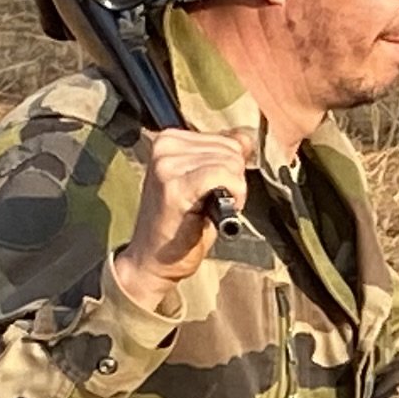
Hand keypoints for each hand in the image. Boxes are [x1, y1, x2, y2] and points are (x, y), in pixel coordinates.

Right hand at [109, 128, 244, 311]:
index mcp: (169, 139)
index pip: (227, 139)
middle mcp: (164, 145)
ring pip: (231, 163)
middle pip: (231, 151)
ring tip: (206, 209)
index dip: (231, 170)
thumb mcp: (204, 181)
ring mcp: (166, 165)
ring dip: (232, 192)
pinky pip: (223, 176)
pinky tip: (213, 213)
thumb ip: (222, 155)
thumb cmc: (180, 224)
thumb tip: (246, 138)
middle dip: (233, 180)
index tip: (211, 190)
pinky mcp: (174, 186)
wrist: (152, 259)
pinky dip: (233, 197)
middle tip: (209, 203)